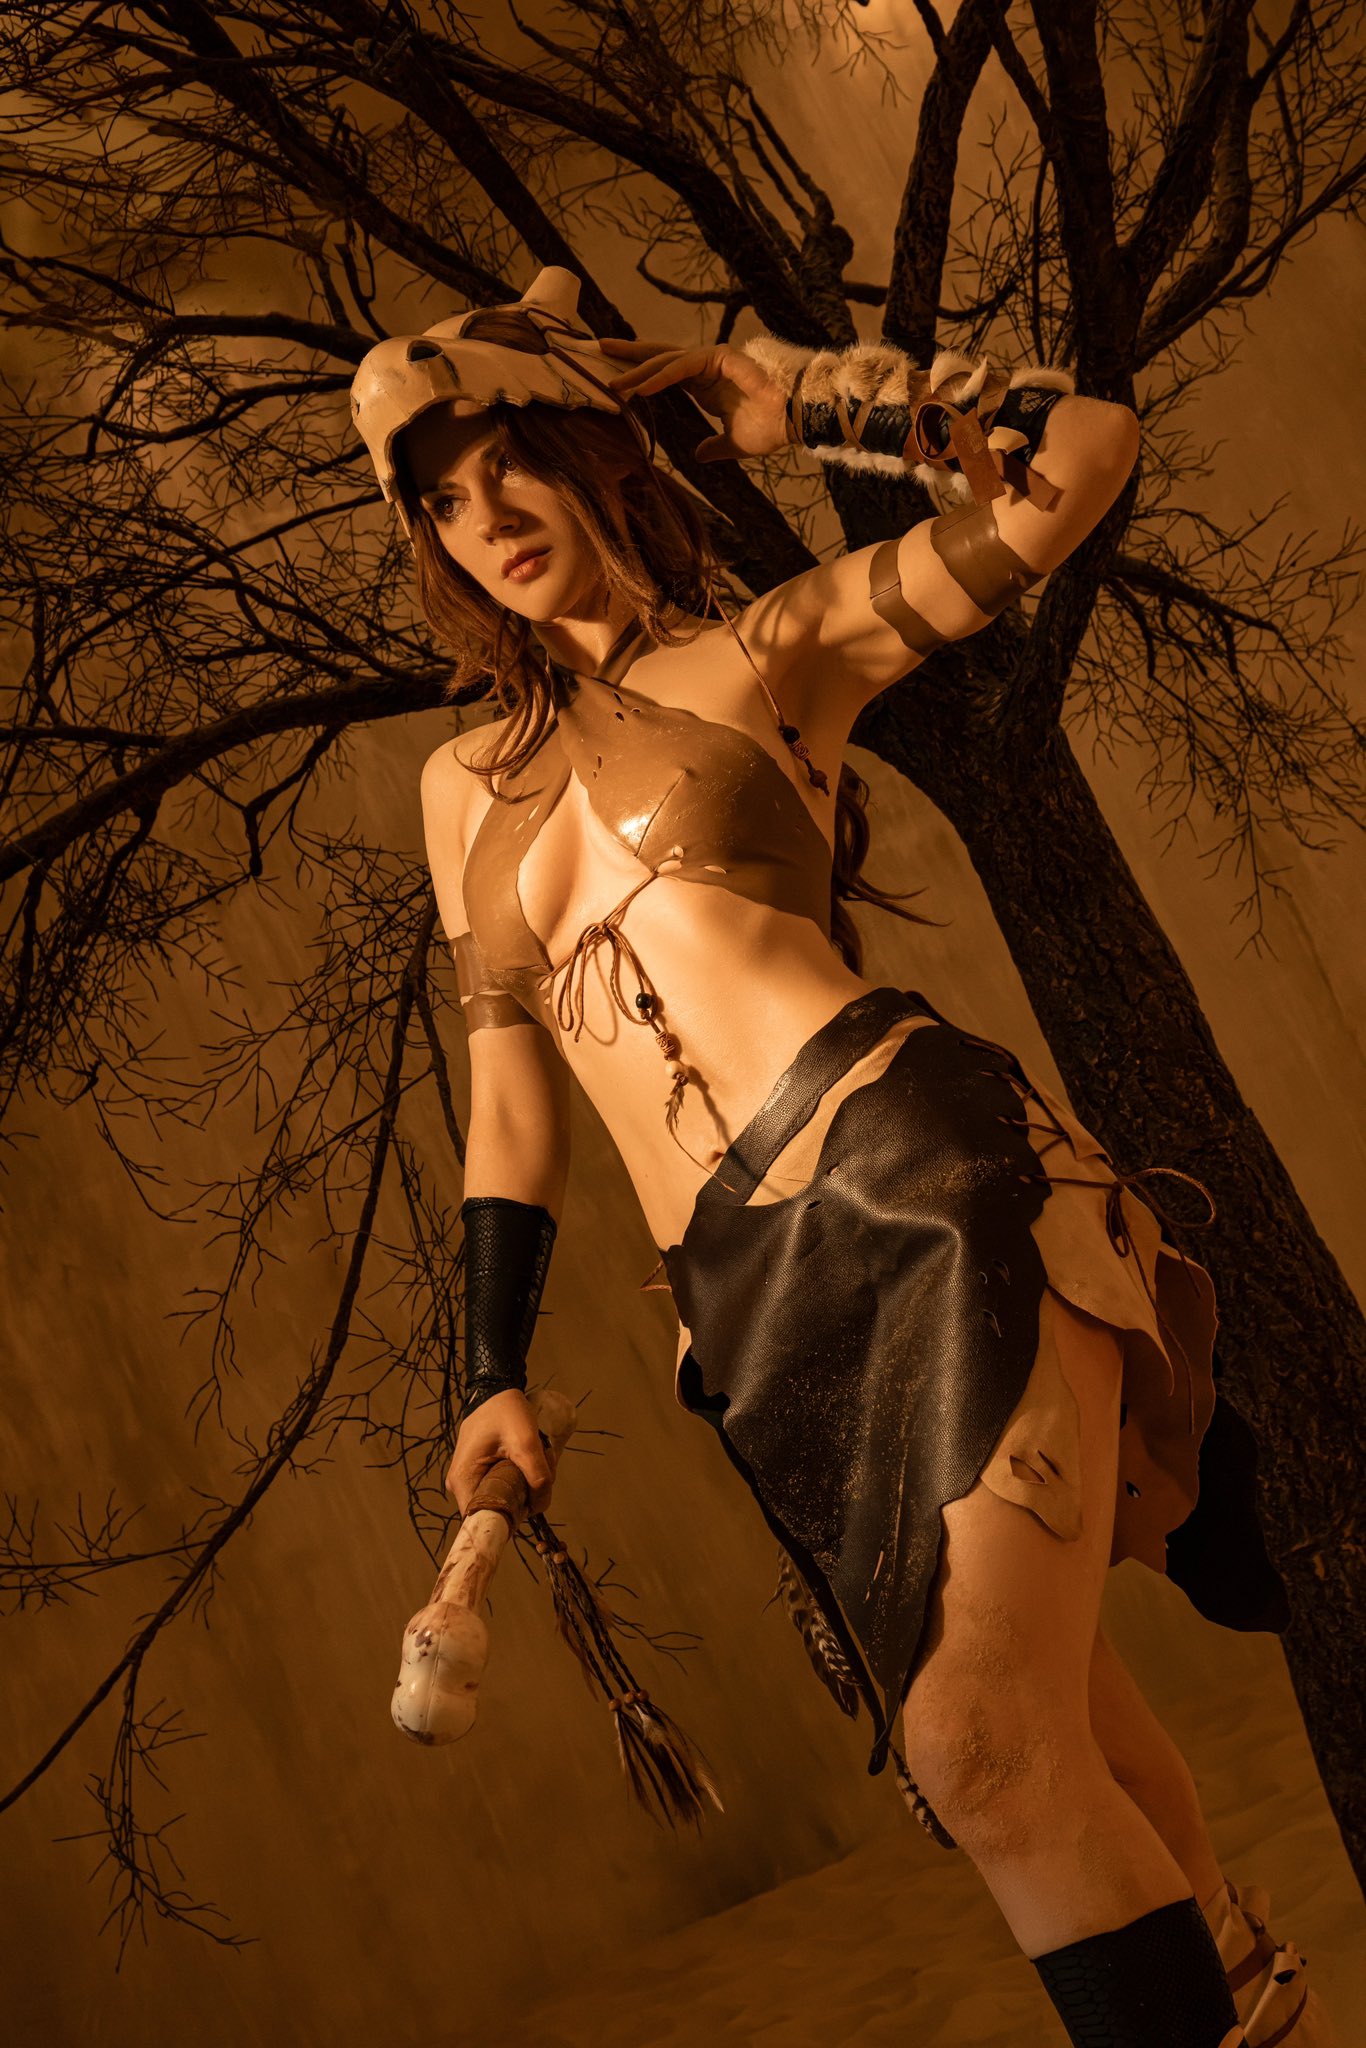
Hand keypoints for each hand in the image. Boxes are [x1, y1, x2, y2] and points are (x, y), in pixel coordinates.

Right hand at [446, 1387, 557, 1516]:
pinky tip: (530, 1459)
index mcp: (464, 1480)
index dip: (508, 1520)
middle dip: (525, 1497)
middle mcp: (461, 1485)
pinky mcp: (480, 1473)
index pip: (482, 1521)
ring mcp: (469, 1479)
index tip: (530, 1504)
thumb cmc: (506, 1411)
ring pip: (504, 1498)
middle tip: (542, 1470)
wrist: (496, 1389)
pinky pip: (502, 1486)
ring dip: (526, 1485)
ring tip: (538, 1458)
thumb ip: (537, 1476)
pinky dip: (521, 1478)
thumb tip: (540, 1505)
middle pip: (497, 1509)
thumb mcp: (526, 1441)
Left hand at [600, 337, 789, 462]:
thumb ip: (713, 446)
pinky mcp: (721, 358)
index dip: (638, 374)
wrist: (795, 422)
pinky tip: (641, 388)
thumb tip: (699, 454)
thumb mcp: (733, 443)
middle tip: (596, 350)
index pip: (663, 374)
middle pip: (659, 357)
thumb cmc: (770, 429)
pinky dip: (661, 377)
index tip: (613, 379)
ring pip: (666, 361)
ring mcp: (713, 359)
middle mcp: (705, 366)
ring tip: (613, 383)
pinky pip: (684, 368)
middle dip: (628, 356)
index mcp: (705, 383)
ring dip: (638, 372)